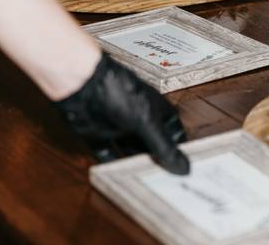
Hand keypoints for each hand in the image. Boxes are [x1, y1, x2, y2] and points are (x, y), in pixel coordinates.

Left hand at [55, 53, 189, 173]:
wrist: (83, 84)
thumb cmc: (121, 94)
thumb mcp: (147, 123)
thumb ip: (164, 147)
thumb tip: (185, 169)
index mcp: (157, 112)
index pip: (174, 134)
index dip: (179, 150)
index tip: (185, 170)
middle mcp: (140, 120)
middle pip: (152, 145)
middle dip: (157, 161)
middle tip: (165, 184)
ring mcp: (118, 127)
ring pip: (130, 151)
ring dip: (135, 164)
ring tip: (144, 183)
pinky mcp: (98, 134)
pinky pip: (106, 152)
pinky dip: (110, 163)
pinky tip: (117, 176)